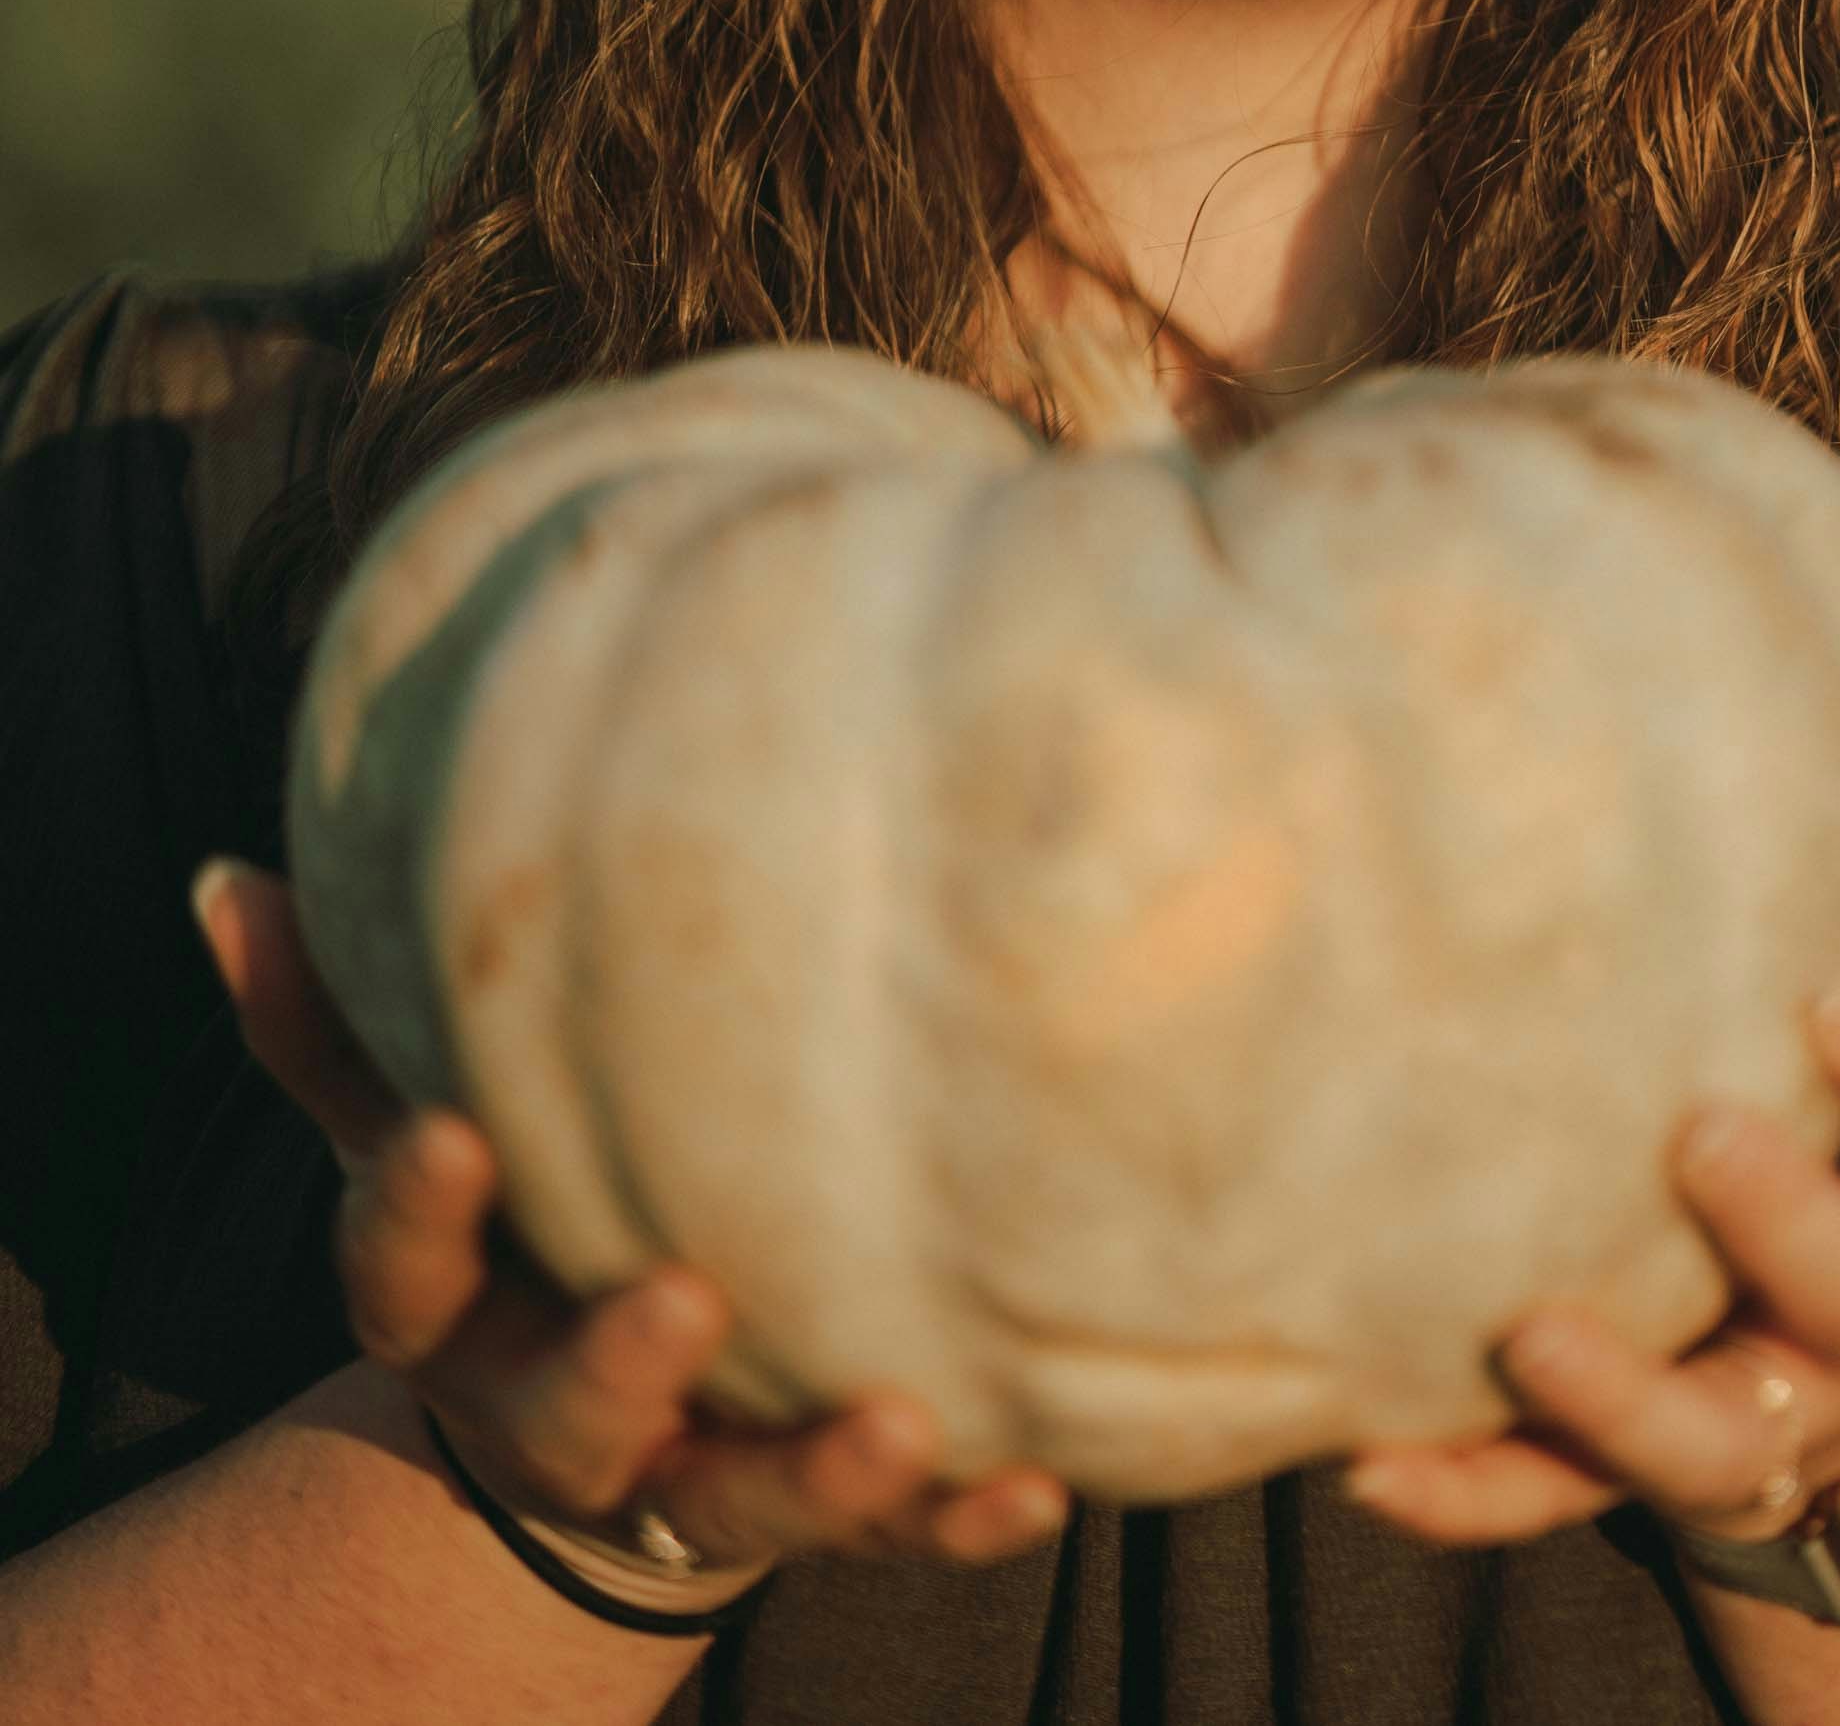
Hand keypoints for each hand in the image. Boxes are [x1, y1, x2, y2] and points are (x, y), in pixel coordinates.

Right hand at [191, 858, 1071, 1588]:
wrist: (591, 1414)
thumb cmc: (508, 1209)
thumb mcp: (406, 1120)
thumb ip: (332, 1022)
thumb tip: (226, 880)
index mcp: (456, 1310)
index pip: (405, 1272)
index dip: (416, 1207)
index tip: (455, 1132)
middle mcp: (553, 1411)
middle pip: (570, 1416)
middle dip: (619, 1367)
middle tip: (689, 1300)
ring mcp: (682, 1476)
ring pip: (735, 1504)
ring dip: (816, 1476)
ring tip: (901, 1424)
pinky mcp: (801, 1513)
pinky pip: (885, 1537)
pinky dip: (955, 1521)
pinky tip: (1035, 1491)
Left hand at [1338, 791, 1839, 1548]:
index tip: (1836, 995)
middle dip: (1788, 1220)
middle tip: (1702, 1133)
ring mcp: (1769, 1409)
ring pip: (1715, 1438)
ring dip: (1626, 1398)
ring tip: (1536, 1336)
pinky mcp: (1655, 1472)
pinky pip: (1559, 1498)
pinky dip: (1474, 1491)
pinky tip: (1374, 1466)